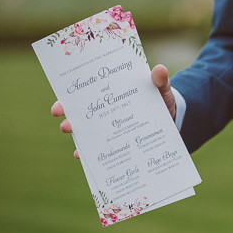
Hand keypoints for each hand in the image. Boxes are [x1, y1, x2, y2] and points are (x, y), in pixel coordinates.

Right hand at [51, 64, 176, 158]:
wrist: (172, 119)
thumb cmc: (161, 100)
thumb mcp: (161, 90)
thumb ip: (160, 81)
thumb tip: (160, 70)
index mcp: (111, 94)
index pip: (83, 94)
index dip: (67, 99)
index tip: (60, 105)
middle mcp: (105, 112)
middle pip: (79, 116)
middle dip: (69, 121)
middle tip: (66, 125)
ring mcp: (110, 129)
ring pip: (88, 135)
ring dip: (80, 143)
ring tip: (77, 150)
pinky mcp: (119, 143)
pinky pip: (103, 151)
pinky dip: (95, 157)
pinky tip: (91, 162)